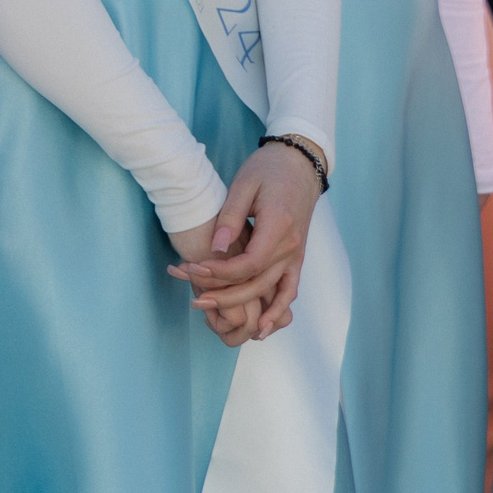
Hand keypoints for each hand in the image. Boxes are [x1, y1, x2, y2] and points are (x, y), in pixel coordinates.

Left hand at [169, 141, 322, 345]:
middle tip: (193, 298)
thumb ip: (231, 219)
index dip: (219, 273)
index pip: (247, 264)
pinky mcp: (296, 258)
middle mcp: (291, 248)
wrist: (300, 164)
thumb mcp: (244, 185)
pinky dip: (279, 311)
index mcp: (278, 228)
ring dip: (248, 309)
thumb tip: (214, 249)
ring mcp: (296, 256)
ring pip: (274, 293)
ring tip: (218, 319)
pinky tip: (263, 328)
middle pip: (257, 283)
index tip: (193, 270)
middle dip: (223, 294)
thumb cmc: (268, 170)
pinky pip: (290, 291)